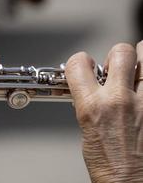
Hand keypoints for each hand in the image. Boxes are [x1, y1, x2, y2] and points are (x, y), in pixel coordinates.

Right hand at [65, 42, 142, 181]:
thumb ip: (89, 101)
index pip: (78, 64)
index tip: (84, 66)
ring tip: (135, 74)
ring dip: (139, 62)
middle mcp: (119, 100)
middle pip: (120, 51)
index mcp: (92, 107)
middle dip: (115, 57)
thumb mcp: (86, 128)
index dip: (79, 62)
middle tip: (114, 69)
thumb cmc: (108, 164)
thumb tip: (91, 84)